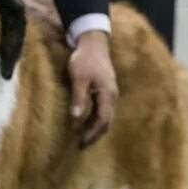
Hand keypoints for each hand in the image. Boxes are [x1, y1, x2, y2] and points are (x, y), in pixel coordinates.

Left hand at [66, 30, 117, 147]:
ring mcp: (110, 93)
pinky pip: (102, 109)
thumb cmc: (84, 59)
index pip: (102, 119)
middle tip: (82, 145)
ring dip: (95, 127)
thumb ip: (78, 97)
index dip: (92, 133)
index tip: (81, 142)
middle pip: (106, 121)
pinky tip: (85, 123)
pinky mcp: (105, 90)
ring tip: (82, 137)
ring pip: (105, 116)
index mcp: (107, 94)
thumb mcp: (78, 78)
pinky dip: (95, 119)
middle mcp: (112, 96)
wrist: (93, 43)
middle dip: (95, 134)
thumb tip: (76, 117)